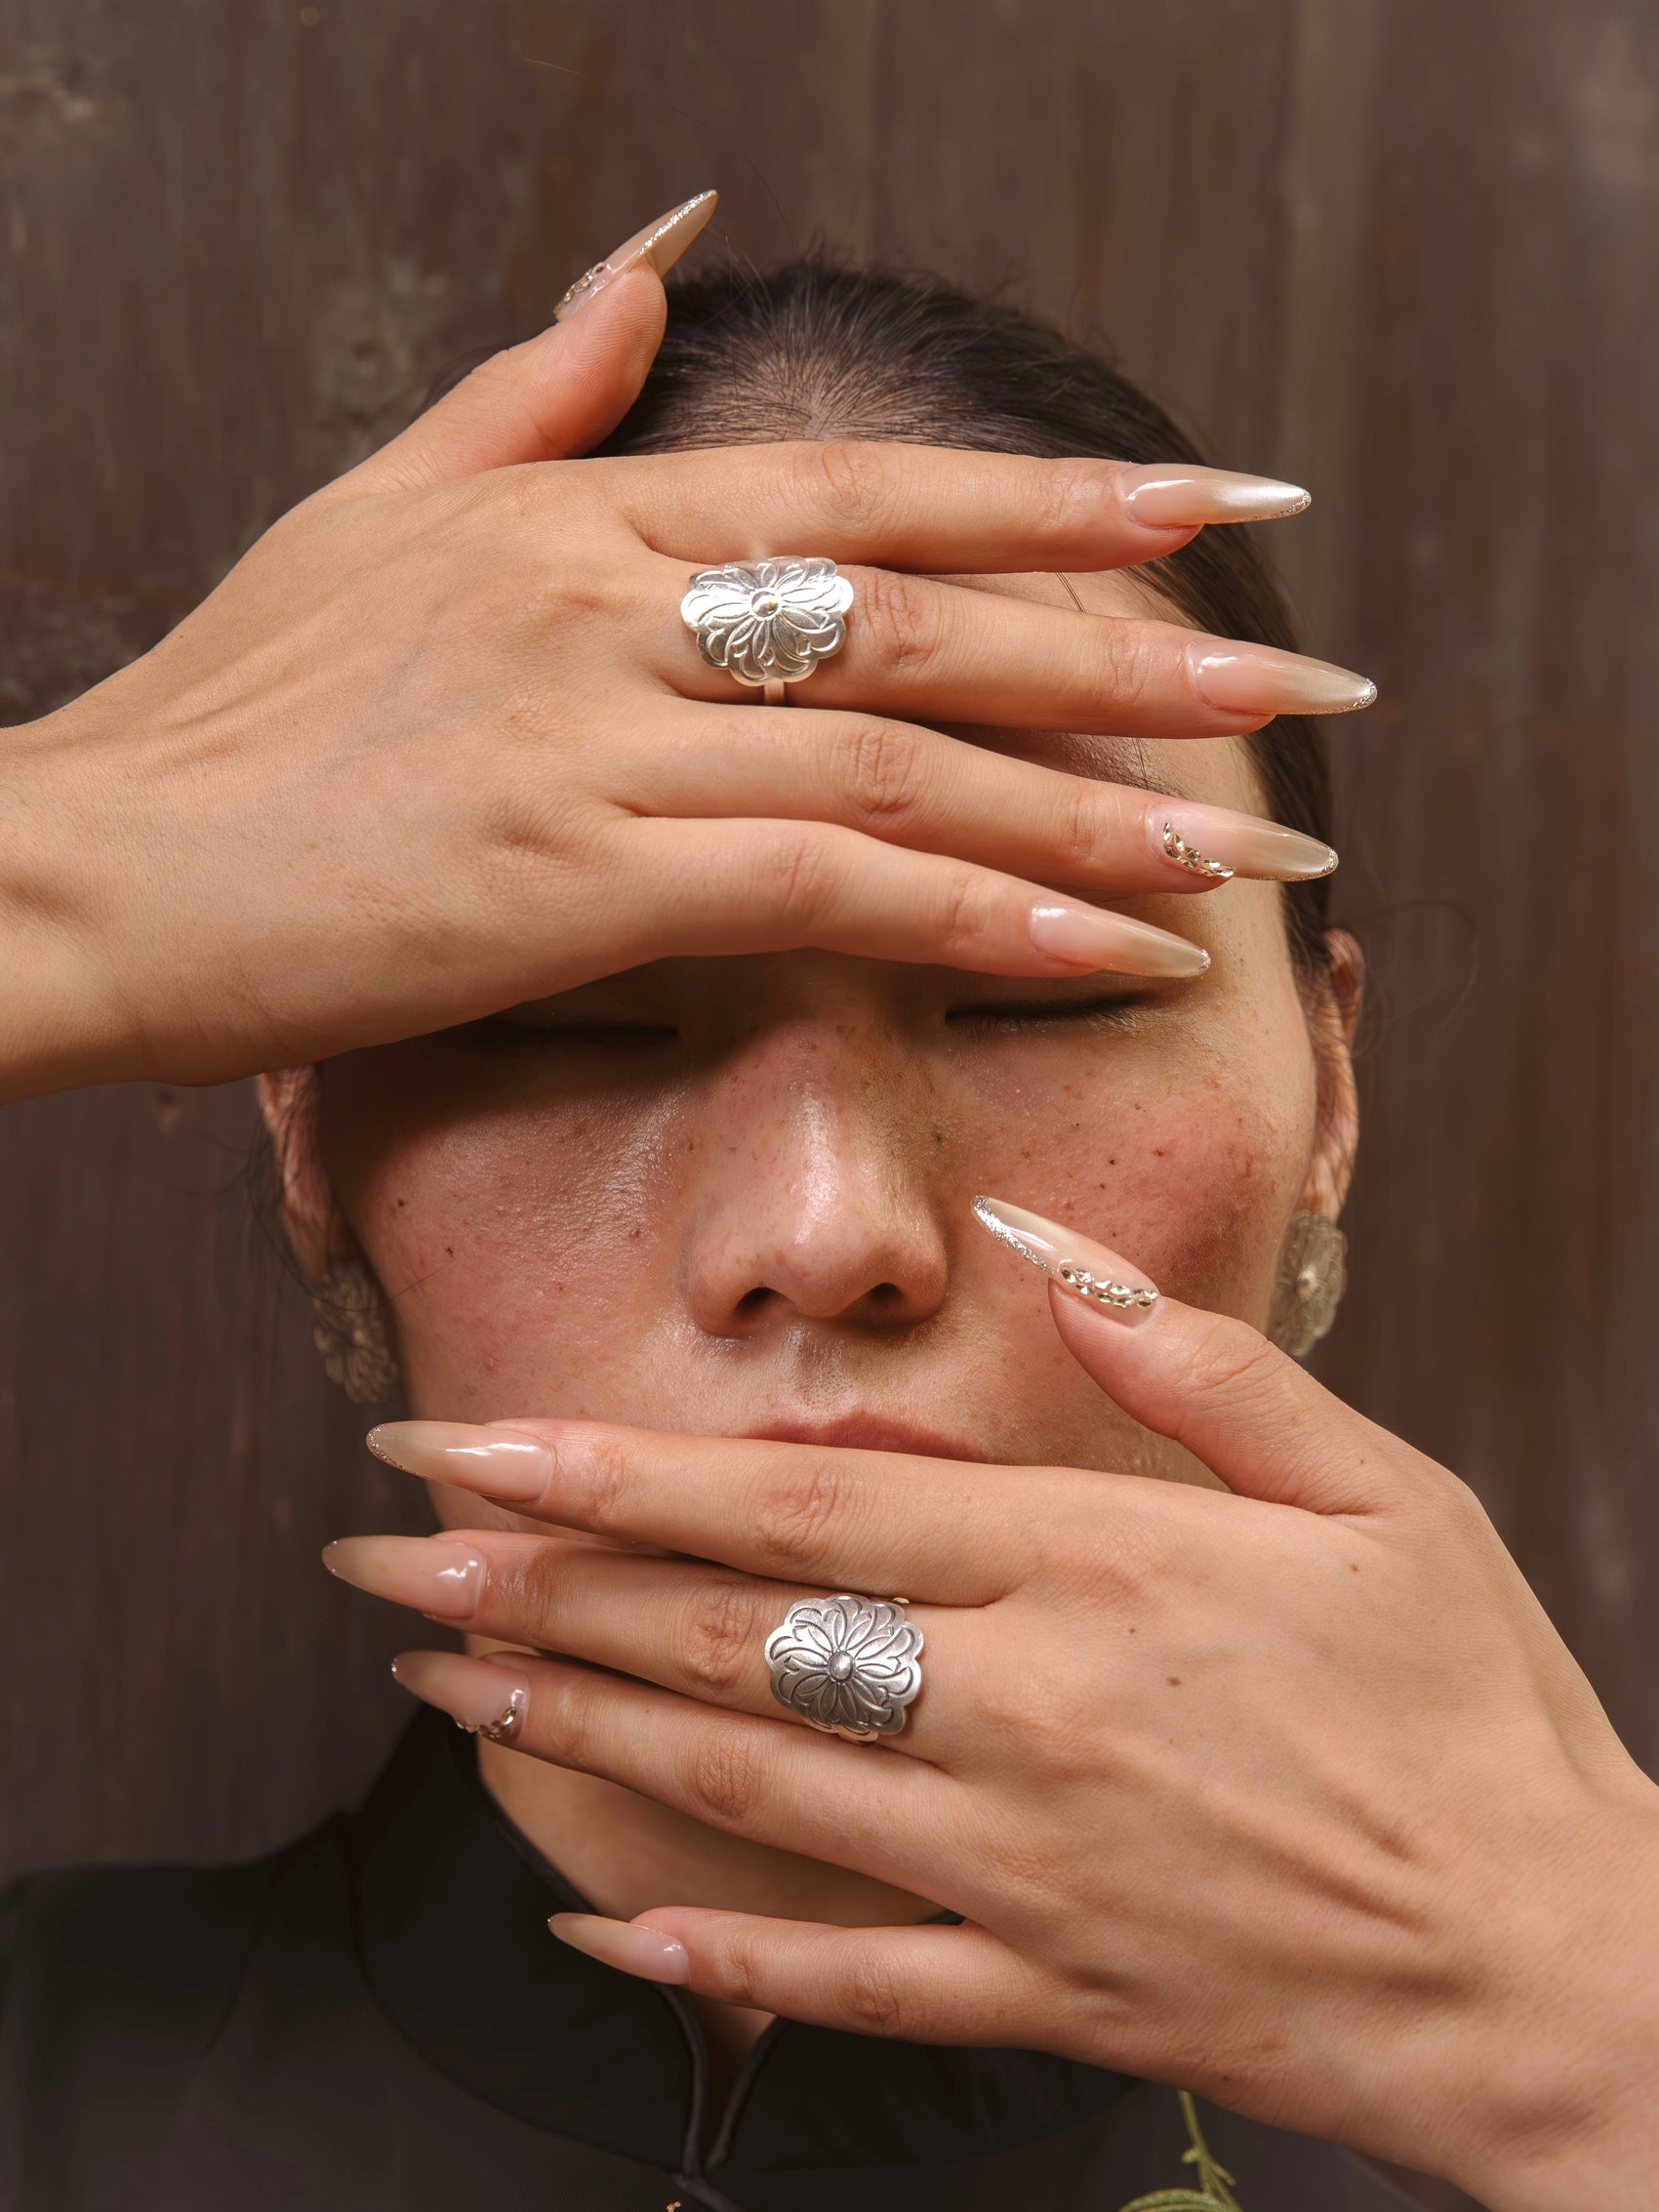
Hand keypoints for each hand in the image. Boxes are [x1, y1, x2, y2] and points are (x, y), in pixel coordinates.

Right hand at [1, 248, 1364, 1102]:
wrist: (78, 863)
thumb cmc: (228, 715)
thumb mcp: (377, 511)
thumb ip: (535, 393)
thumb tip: (655, 262)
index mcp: (580, 515)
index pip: (868, 492)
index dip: (1055, 502)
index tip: (1212, 504)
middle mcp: (606, 602)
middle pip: (926, 615)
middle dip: (1134, 650)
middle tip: (1303, 682)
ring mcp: (592, 736)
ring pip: (903, 762)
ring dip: (1093, 814)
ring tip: (1246, 860)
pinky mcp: (570, 878)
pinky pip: (827, 892)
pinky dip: (980, 921)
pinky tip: (1104, 953)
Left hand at [338, 1208, 1658, 2211]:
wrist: (1566, 1970)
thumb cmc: (1474, 1710)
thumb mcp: (1379, 1492)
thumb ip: (1200, 1368)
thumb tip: (1049, 1256)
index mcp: (1099, 1566)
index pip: (802, 1509)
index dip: (617, 1472)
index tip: (475, 1440)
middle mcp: (1029, 1711)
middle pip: (730, 1640)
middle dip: (536, 1583)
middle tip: (380, 1551)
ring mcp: (1022, 1866)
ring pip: (744, 1793)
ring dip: (571, 1731)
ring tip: (433, 1681)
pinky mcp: (1045, 1994)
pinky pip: (841, 1983)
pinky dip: (707, 1956)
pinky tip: (588, 1920)